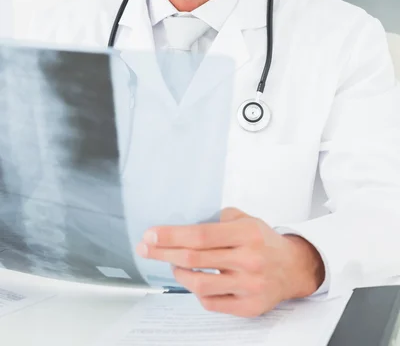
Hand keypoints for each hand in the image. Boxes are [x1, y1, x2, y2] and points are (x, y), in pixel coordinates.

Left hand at [136, 207, 324, 316]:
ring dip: (178, 272)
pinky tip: (193, 279)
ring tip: (172, 263)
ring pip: (199, 284)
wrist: (294, 268)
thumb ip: (219, 219)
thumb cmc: (264, 240)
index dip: (171, 235)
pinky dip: (196, 291)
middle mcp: (248, 260)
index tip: (151, 234)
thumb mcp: (247, 219)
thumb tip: (185, 226)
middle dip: (163, 252)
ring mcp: (248, 286)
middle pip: (194, 258)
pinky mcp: (248, 307)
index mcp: (246, 234)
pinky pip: (211, 302)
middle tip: (145, 248)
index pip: (200, 235)